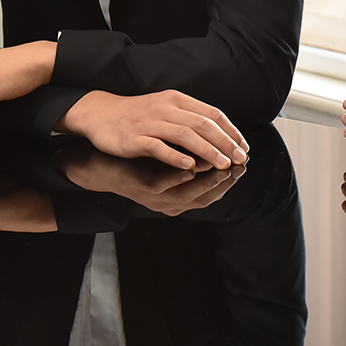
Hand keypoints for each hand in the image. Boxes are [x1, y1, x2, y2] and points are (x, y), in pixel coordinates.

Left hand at [59, 147, 245, 214]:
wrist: (101, 164)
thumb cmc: (138, 160)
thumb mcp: (167, 160)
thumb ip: (190, 156)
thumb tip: (218, 143)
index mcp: (179, 197)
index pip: (212, 193)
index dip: (230, 180)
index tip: (244, 162)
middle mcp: (170, 202)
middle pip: (205, 198)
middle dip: (225, 181)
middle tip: (240, 164)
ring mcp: (156, 197)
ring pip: (188, 195)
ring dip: (208, 182)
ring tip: (223, 166)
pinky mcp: (141, 187)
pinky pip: (163, 185)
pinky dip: (178, 177)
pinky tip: (191, 167)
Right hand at [60, 89, 249, 170]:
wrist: (101, 114)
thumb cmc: (138, 115)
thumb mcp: (166, 109)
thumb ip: (190, 119)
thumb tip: (221, 135)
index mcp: (177, 100)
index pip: (212, 113)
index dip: (231, 131)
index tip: (243, 147)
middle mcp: (166, 108)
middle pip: (203, 124)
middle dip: (225, 143)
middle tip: (240, 158)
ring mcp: (150, 122)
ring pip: (185, 135)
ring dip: (207, 151)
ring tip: (223, 165)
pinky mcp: (135, 138)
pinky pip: (158, 147)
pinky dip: (176, 156)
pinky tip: (190, 167)